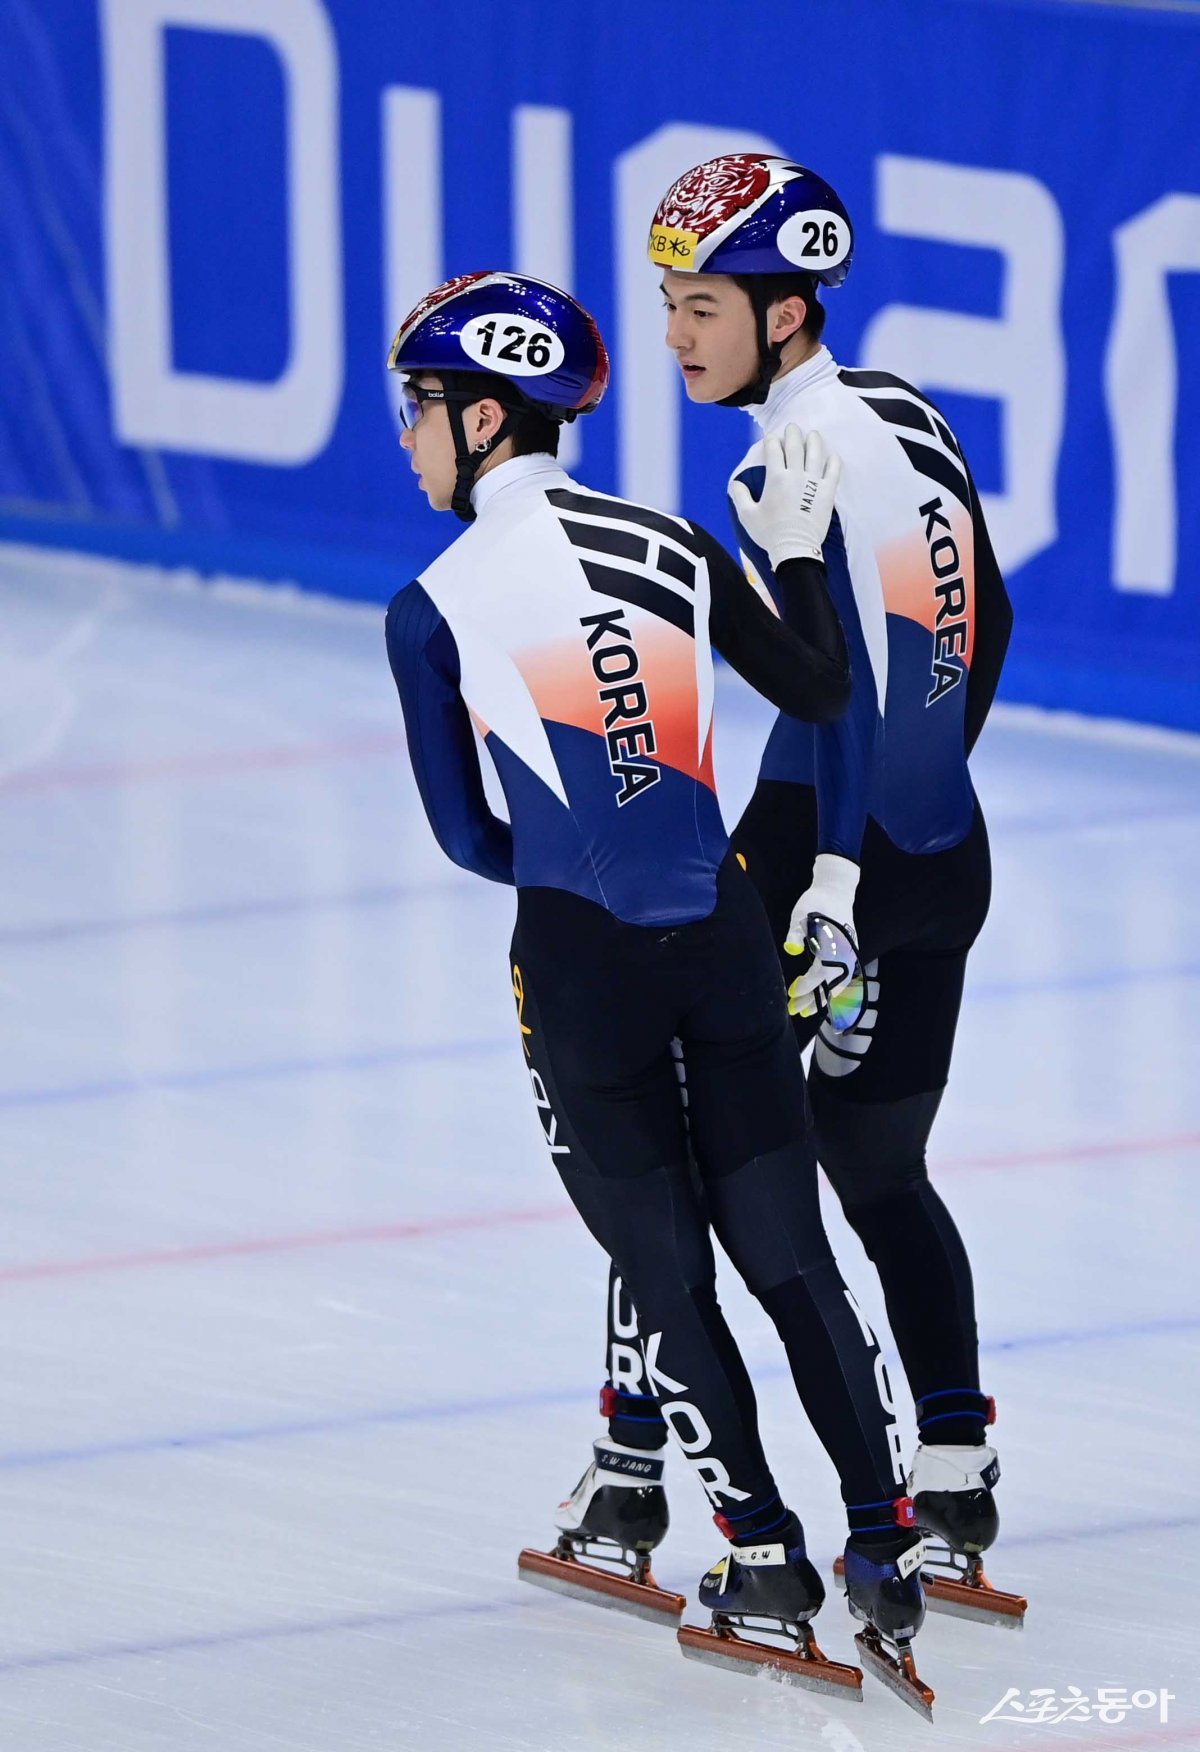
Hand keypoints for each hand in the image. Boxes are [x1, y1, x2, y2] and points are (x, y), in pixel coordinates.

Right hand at [728, 425, 842, 567]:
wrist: (794, 549)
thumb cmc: (769, 533)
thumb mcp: (747, 516)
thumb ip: (740, 496)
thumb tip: (735, 483)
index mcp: (776, 478)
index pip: (773, 451)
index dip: (771, 441)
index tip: (771, 438)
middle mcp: (796, 476)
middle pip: (795, 446)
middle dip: (793, 434)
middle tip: (792, 427)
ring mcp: (814, 483)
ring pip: (816, 454)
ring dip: (814, 441)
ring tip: (813, 434)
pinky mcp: (827, 492)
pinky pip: (833, 471)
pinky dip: (833, 461)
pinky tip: (832, 456)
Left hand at [784, 853, 865, 1031]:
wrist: (837, 890)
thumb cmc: (816, 901)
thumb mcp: (801, 912)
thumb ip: (796, 932)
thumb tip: (791, 949)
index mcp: (835, 943)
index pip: (821, 972)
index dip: (807, 985)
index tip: (792, 992)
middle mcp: (846, 951)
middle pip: (831, 982)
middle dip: (813, 999)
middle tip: (794, 1010)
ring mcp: (850, 953)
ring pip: (838, 983)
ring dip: (822, 997)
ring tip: (806, 1010)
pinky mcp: (849, 954)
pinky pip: (842, 977)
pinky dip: (830, 989)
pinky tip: (819, 996)